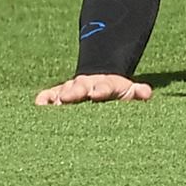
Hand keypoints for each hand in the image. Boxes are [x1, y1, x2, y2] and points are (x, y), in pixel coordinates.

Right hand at [34, 74, 152, 105]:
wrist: (97, 79)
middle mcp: (86, 85)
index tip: (96, 94)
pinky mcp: (57, 93)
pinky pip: (48, 95)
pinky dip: (43, 99)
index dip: (101, 90)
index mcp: (106, 85)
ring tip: (51, 105)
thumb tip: (146, 93)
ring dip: (57, 97)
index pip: (105, 86)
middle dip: (73, 92)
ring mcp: (70, 88)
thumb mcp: (128, 91)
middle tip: (66, 98)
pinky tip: (38, 105)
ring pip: (63, 91)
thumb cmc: (115, 92)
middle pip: (79, 87)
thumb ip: (138, 92)